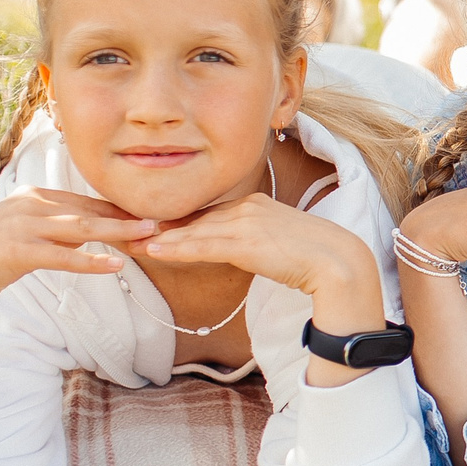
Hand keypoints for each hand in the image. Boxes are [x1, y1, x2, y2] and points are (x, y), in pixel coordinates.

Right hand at [0, 187, 157, 312]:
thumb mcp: (24, 233)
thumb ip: (55, 229)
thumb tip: (87, 235)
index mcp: (35, 195)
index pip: (87, 201)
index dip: (121, 210)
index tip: (152, 216)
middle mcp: (31, 204)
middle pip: (91, 210)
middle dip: (129, 217)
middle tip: (165, 223)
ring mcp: (24, 225)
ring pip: (83, 227)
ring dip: (120, 231)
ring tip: (150, 236)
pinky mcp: (18, 250)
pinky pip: (64, 256)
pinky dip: (91, 261)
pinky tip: (116, 266)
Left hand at [143, 194, 387, 337]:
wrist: (337, 262)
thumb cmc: (315, 257)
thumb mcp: (280, 242)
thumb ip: (256, 241)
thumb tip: (245, 252)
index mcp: (255, 204)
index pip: (209, 213)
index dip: (179, 222)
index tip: (153, 227)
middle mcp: (247, 206)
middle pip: (195, 218)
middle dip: (161, 227)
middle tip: (128, 231)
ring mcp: (246, 222)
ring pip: (193, 231)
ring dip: (159, 238)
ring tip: (130, 243)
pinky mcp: (245, 242)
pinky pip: (202, 245)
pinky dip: (175, 248)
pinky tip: (154, 251)